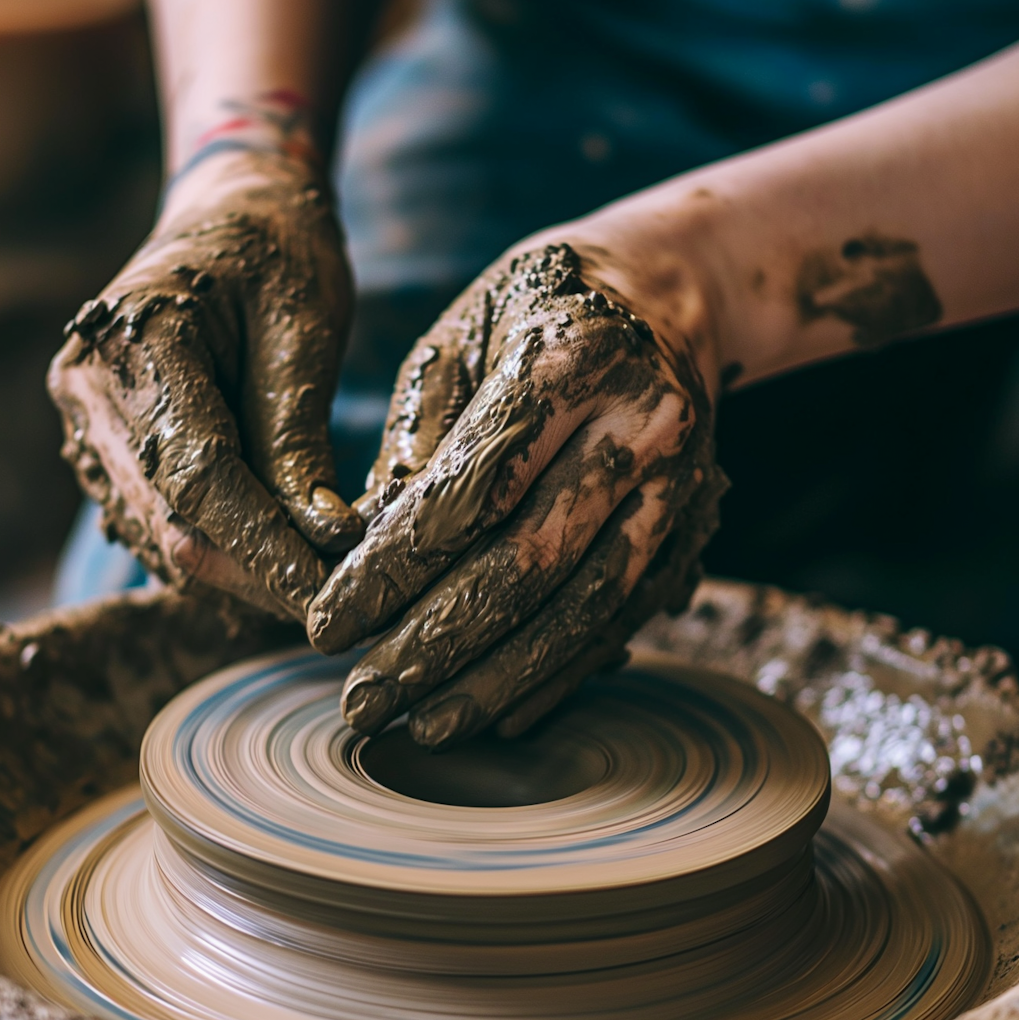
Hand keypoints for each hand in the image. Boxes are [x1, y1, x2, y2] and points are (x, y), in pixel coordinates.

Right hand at [48, 147, 363, 620]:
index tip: (326, 595)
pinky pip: (154, 524)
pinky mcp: (100, 449)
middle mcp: (87, 387)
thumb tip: (322, 538)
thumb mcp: (305, 326)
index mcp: (136, 337)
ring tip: (313, 587)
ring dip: (237, 576)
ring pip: (158, 538)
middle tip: (334, 606)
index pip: (201, 475)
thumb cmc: (277, 251)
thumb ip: (300, 434)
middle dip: (256, 575)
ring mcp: (82, 423)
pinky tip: (272, 564)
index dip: (265, 547)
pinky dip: (216, 553)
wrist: (225, 212)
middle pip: (171, 520)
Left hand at [306, 239, 726, 744]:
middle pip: (528, 563)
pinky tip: (505, 715)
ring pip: (583, 608)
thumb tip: (357, 556)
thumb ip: (414, 443)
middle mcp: (638, 427)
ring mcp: (677, 484)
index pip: (468, 492)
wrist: (677, 290)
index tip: (327, 628)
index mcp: (567, 361)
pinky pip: (624, 619)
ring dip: (499, 680)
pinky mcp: (692, 527)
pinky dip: (563, 675)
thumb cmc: (536, 309)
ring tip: (426, 729)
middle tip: (363, 703)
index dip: (392, 572)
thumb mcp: (459, 339)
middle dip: (436, 647)